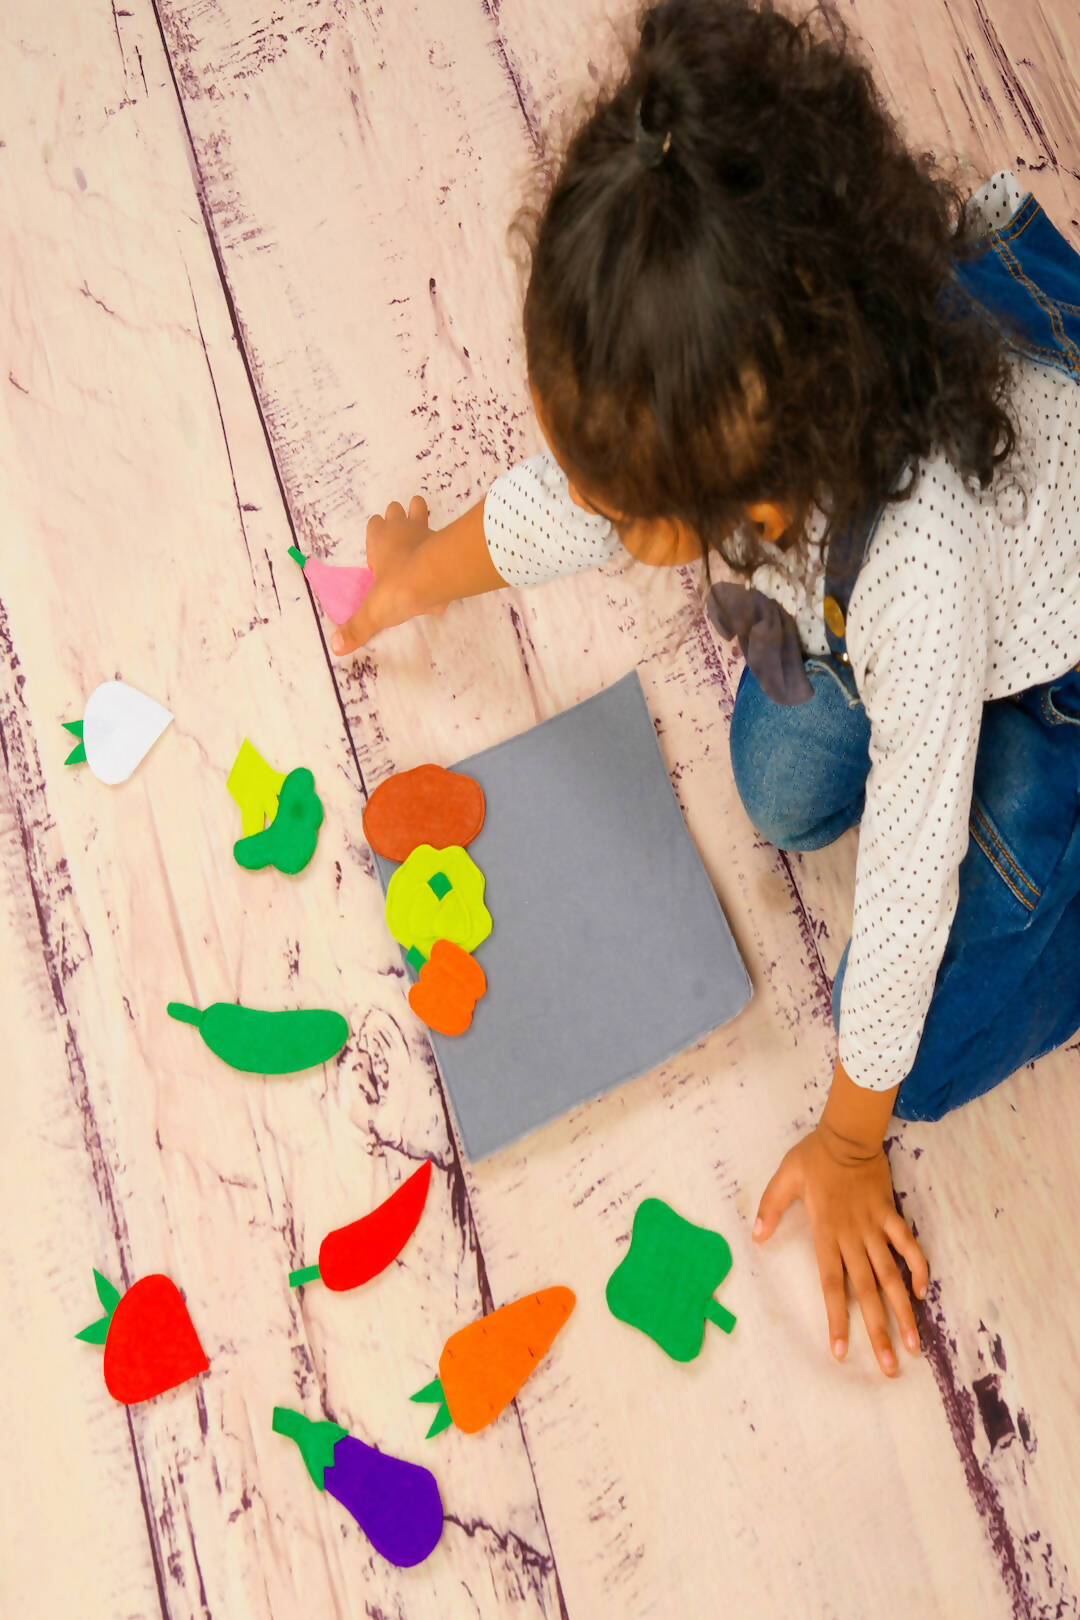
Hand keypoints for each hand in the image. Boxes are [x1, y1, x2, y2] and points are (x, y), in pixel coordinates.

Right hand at [330, 496, 445, 655]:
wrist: (437, 577)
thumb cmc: (399, 587)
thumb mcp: (374, 612)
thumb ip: (357, 629)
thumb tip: (336, 647)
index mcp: (379, 539)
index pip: (373, 526)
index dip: (376, 542)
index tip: (380, 566)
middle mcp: (401, 528)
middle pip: (395, 510)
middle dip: (397, 523)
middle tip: (400, 552)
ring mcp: (426, 529)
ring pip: (419, 507)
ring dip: (419, 517)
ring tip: (421, 542)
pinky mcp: (448, 538)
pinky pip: (444, 533)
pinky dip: (443, 543)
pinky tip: (444, 564)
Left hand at [753, 1124, 928, 1375]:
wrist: (849, 1133)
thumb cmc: (814, 1157)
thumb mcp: (784, 1178)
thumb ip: (770, 1208)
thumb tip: (757, 1237)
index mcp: (826, 1233)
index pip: (832, 1286)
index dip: (837, 1320)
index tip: (842, 1352)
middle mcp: (853, 1237)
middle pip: (866, 1292)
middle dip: (877, 1332)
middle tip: (890, 1368)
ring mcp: (876, 1227)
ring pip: (892, 1276)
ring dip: (903, 1311)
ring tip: (915, 1345)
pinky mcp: (892, 1214)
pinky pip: (908, 1244)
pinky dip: (917, 1266)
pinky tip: (922, 1291)